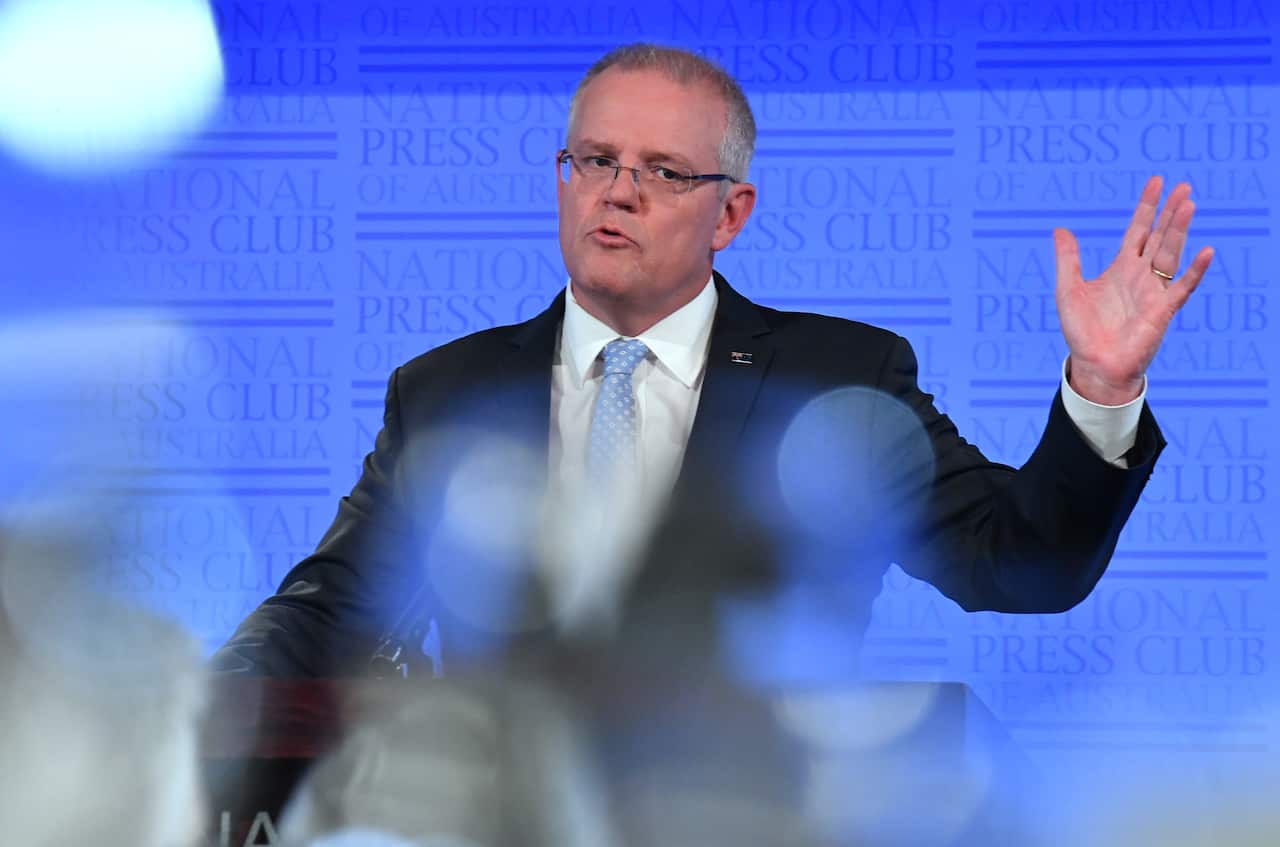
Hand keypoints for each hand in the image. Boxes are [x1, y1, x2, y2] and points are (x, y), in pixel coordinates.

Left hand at [1053, 175, 1214, 404]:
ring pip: (1170, 254)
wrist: (1093, 364)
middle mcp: (1141, 275)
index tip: (1157, 181)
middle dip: (1170, 212)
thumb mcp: (1069, 289)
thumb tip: (1060, 229)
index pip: (1138, 230)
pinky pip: (1182, 288)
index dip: (1147, 207)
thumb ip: (1068, 259)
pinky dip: (1194, 271)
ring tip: (1188, 205)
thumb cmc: (1083, 331)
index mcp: (1121, 268)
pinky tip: (1205, 251)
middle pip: (1160, 236)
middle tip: (1182, 186)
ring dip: (1179, 230)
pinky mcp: (1162, 311)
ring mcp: (1154, 292)